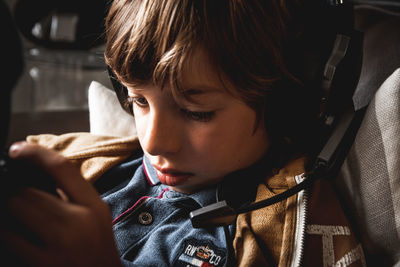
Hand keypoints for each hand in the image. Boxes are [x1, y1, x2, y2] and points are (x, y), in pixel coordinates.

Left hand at [2, 142, 121, 266]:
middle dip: (18, 192)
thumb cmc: (96, 248)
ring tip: (17, 214)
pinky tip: (12, 232)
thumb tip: (40, 174)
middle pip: (31, 191)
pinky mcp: (44, 263)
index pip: (63, 168)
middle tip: (18, 196)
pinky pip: (10, 237)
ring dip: (12, 208)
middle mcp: (80, 221)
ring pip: (18, 208)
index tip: (17, 149)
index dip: (36, 153)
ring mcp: (61, 243)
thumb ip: (73, 196)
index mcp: (94, 205)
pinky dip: (7, 231)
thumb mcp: (95, 216)